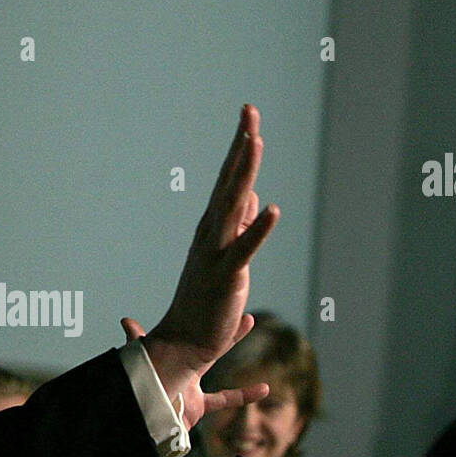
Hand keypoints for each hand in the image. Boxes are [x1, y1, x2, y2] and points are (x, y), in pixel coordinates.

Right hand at [138, 104, 278, 429]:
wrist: (183, 346)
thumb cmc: (205, 308)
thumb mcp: (230, 261)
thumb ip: (243, 229)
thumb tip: (256, 200)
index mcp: (212, 231)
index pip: (228, 183)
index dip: (239, 151)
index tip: (248, 119)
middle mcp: (211, 235)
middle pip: (229, 182)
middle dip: (241, 146)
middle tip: (249, 110)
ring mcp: (216, 254)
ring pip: (233, 205)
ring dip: (245, 172)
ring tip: (256, 140)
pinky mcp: (226, 277)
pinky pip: (244, 250)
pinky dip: (258, 230)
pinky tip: (272, 209)